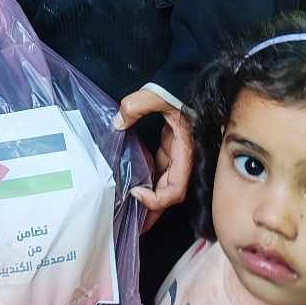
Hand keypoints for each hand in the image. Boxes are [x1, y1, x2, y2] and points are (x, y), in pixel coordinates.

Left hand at [113, 88, 193, 231]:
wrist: (187, 76)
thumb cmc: (176, 88)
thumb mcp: (157, 94)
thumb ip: (136, 105)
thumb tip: (117, 122)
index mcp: (185, 152)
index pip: (175, 189)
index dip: (157, 199)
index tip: (135, 192)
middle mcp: (183, 158)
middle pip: (169, 194)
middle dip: (153, 212)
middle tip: (134, 228)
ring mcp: (176, 153)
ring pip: (164, 184)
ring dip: (149, 200)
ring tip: (131, 216)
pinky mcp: (169, 147)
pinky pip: (159, 169)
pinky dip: (148, 181)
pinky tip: (133, 186)